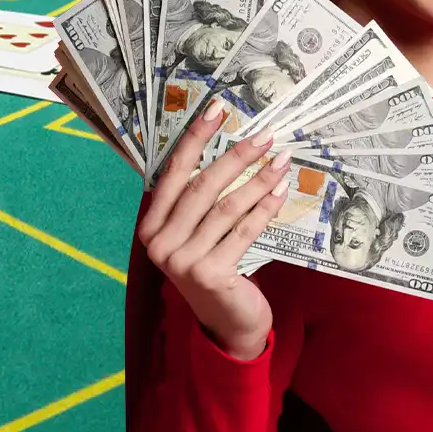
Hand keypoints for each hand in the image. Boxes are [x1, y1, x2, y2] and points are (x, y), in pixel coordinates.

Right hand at [138, 99, 292, 359]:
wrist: (225, 322)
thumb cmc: (212, 267)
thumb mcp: (195, 234)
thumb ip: (197, 201)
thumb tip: (228, 147)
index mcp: (150, 226)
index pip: (173, 171)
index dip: (195, 137)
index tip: (217, 109)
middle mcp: (159, 243)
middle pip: (203, 185)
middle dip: (237, 156)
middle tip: (265, 135)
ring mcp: (183, 261)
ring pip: (226, 207)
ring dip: (258, 180)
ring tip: (282, 161)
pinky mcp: (211, 274)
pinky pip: (243, 231)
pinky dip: (264, 208)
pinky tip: (280, 191)